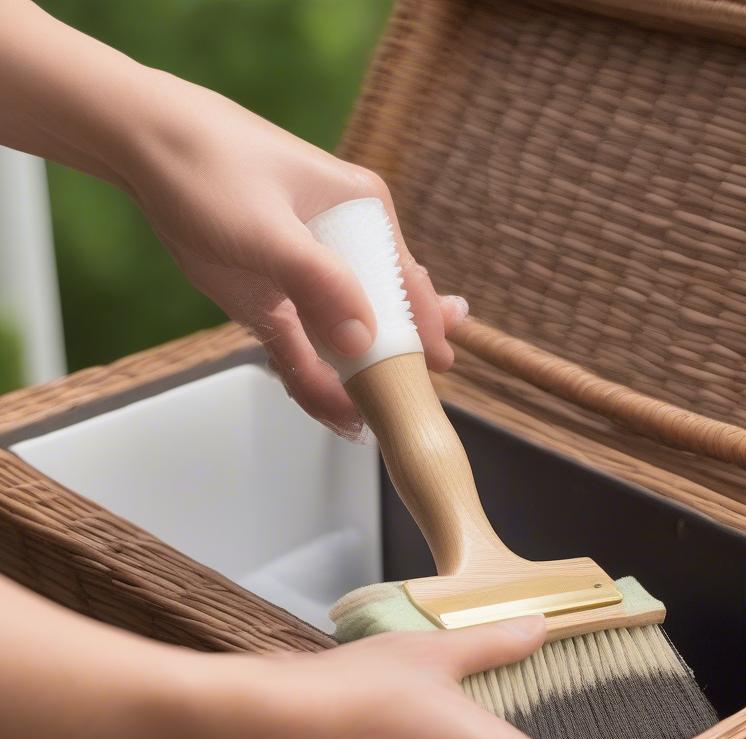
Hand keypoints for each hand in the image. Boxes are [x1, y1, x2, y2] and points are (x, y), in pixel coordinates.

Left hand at [120, 71, 466, 435]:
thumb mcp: (271, 228)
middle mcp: (342, 246)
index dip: (425, 326)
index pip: (407, 280)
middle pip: (379, 315)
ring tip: (368, 418)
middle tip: (406, 404)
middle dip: (391, 362)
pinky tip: (334, 412)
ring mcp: (306, 277)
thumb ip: (320, 285)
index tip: (439, 366)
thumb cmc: (210, 166)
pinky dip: (314, 381)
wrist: (140, 147)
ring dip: (352, 381)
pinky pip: (301, 350)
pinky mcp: (273, 300)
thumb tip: (364, 340)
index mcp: (362, 212)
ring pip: (340, 340)